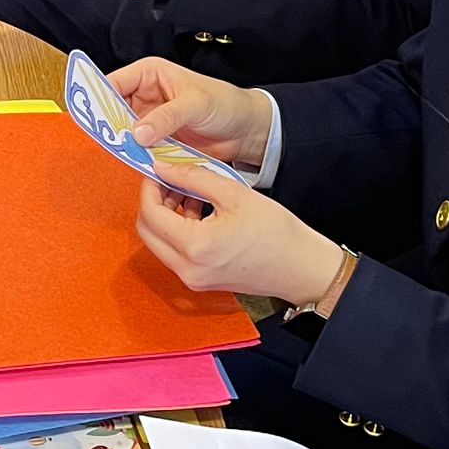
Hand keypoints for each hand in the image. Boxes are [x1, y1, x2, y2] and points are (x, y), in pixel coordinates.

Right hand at [111, 58, 272, 164]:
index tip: (94, 118)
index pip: (114, 83)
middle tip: (109, 140)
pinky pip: (138, 150)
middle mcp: (144, 96)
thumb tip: (139, 132)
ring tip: (124, 152)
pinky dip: (136, 156)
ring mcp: (149, 121)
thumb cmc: (225, 103)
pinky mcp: (156, 142)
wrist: (245, 130)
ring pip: (123, 132)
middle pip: (112, 110)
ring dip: (123, 143)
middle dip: (109, 125)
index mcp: (149, 74)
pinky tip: (138, 161)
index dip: (100, 98)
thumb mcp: (196, 104)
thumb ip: (167, 117)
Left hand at [134, 158, 346, 303]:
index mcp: (195, 247)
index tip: (158, 170)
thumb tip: (163, 168)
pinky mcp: (200, 281)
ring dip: (166, 216)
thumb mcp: (234, 194)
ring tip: (190, 193)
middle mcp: (187, 269)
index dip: (149, 187)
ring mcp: (192, 278)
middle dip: (153, 202)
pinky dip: (179, 230)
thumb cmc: (276, 233)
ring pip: (159, 243)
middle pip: (147, 231)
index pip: (150, 213)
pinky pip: (175, 253)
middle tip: (169, 180)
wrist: (300, 267)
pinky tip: (199, 211)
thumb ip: (193, 177)